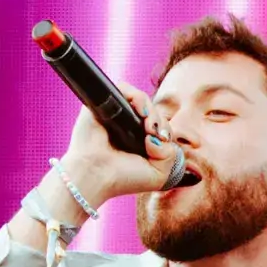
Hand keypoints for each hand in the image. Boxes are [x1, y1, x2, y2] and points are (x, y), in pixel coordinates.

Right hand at [56, 83, 184, 204]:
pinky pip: (123, 88)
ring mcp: (115, 114)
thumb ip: (169, 154)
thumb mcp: (158, 174)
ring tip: (148, 125)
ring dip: (151, 109)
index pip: (161, 124)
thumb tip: (157, 136)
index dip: (165, 130)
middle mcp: (127, 125)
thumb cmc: (123, 178)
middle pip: (153, 110)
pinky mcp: (103, 105)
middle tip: (154, 134)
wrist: (97, 176)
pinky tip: (140, 112)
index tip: (161, 141)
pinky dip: (136, 96)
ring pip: (141, 99)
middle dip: (160, 121)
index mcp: (139, 139)